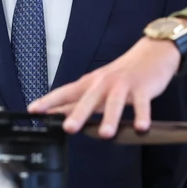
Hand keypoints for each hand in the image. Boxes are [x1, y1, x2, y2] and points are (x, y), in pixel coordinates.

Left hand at [28, 37, 180, 136]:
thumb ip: (79, 100)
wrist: (153, 53)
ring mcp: (124, 85)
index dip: (49, 101)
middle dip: (78, 113)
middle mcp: (104, 83)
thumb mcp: (98, 85)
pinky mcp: (143, 88)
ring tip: (106, 134)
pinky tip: (141, 127)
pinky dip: (142, 115)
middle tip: (68, 128)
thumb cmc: (122, 73)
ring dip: (110, 118)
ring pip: (115, 102)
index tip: (34, 110)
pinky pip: (142, 104)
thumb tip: (56, 113)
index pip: (66, 92)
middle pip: (89, 98)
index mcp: (91, 83)